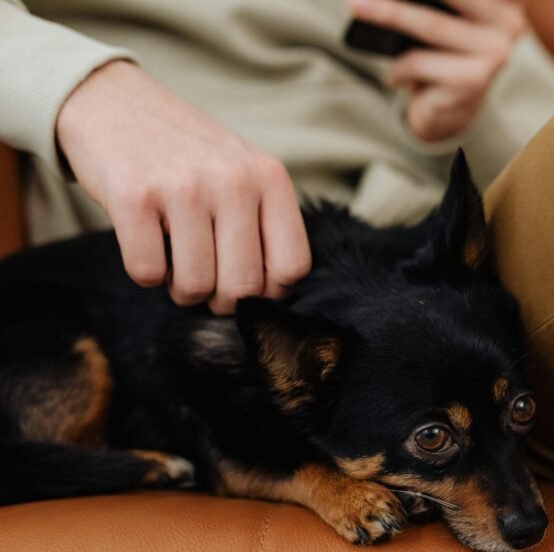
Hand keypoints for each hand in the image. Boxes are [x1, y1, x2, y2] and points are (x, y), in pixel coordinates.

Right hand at [56, 61, 311, 313]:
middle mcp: (233, 181)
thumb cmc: (187, 154)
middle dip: (221, 301)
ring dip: (181, 289)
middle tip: (205, 282)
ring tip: (175, 261)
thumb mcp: (243, 171)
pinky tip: (145, 243)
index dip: (269, 292)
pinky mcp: (134, 197)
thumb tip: (269, 299)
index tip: (247, 285)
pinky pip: (147, 273)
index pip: (293, 266)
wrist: (113, 102)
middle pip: (244, 287)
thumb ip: (265, 223)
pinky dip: (145, 273)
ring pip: (195, 286)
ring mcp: (184, 188)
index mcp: (270, 178)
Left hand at [351, 0, 526, 141]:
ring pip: (431, 24)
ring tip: (357, 7)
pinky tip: (394, 76)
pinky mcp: (474, 80)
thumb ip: (433, 4)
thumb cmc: (445, 56)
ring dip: (387, 14)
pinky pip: (421, 62)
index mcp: (504, 3)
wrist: (453, 110)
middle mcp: (508, 24)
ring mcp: (494, 53)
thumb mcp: (443, 21)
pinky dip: (399, 67)